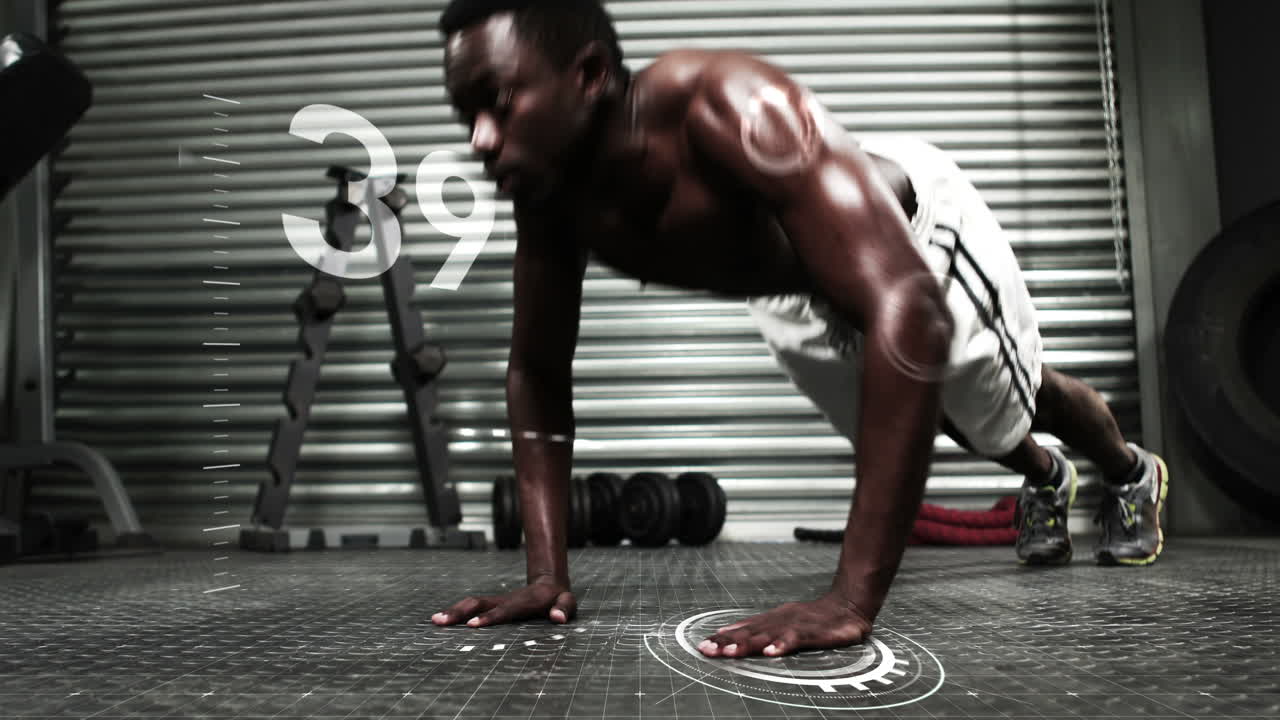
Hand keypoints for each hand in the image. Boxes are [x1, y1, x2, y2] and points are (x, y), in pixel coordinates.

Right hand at [432, 581, 575, 627]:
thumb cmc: (558, 598)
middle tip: (441, 621)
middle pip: (480, 603)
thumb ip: (564, 609)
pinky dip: (456, 612)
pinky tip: (440, 620)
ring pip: (473, 602)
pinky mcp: (491, 604)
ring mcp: (497, 601)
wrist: (549, 583)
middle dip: (460, 612)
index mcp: (525, 601)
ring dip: (454, 611)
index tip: (472, 625)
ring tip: (435, 620)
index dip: (489, 617)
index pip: (505, 610)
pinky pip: (472, 607)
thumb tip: (557, 618)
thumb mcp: (568, 602)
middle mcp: (506, 599)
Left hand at [696, 593, 872, 657]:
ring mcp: (794, 625)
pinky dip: (782, 645)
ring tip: (729, 652)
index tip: (703, 645)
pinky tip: (770, 653)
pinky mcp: (812, 632)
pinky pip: (794, 639)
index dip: (722, 637)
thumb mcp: (786, 623)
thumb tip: (734, 635)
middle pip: (748, 632)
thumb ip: (762, 631)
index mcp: (772, 620)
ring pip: (766, 635)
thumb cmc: (816, 618)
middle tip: (706, 649)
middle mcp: (779, 620)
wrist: (848, 604)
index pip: (742, 629)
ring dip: (746, 644)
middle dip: (726, 641)